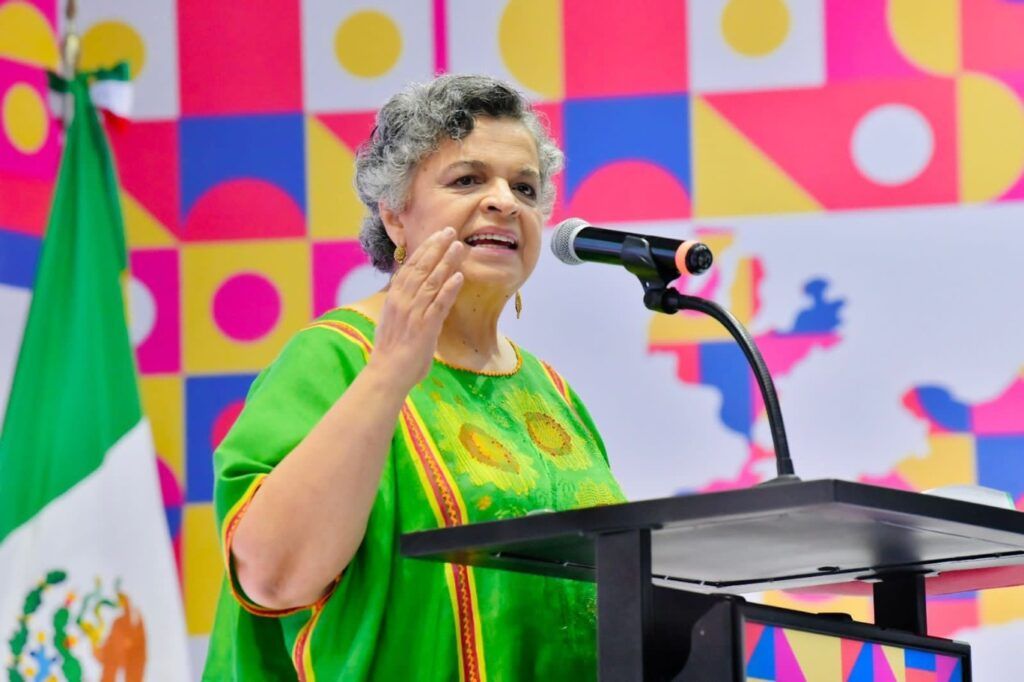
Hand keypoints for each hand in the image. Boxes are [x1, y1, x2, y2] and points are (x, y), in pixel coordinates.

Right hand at [368, 227, 465, 389]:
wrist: (386, 374)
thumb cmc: (391, 351)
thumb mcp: (394, 320)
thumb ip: (405, 304)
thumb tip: (414, 291)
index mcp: (394, 298)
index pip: (410, 267)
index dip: (425, 249)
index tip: (438, 235)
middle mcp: (402, 301)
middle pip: (421, 268)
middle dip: (436, 247)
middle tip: (450, 230)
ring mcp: (413, 313)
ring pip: (431, 281)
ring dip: (446, 262)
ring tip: (459, 246)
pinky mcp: (424, 327)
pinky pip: (439, 304)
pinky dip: (449, 289)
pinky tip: (459, 277)